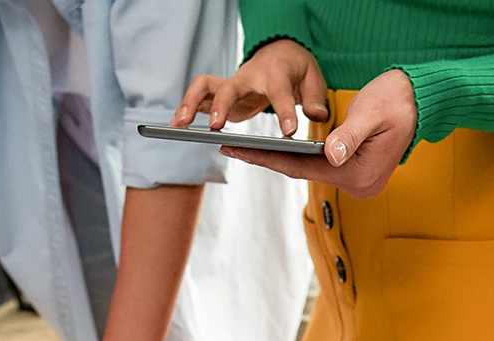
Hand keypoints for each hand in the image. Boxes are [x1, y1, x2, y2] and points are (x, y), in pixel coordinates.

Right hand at [172, 38, 327, 137]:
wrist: (279, 54)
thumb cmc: (295, 69)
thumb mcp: (312, 79)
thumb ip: (314, 98)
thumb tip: (317, 116)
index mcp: (275, 73)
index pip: (279, 92)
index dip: (285, 112)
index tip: (289, 132)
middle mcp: (248, 76)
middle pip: (229, 87)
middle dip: (221, 105)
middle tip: (216, 126)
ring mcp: (231, 84)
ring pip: (205, 86)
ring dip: (190, 103)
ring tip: (180, 124)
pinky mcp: (221, 93)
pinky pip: (199, 96)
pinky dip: (186, 109)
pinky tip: (176, 126)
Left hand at [219, 69, 417, 199]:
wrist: (419, 101)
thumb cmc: (398, 101)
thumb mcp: (371, 112)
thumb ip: (349, 134)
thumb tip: (331, 154)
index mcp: (361, 175)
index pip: (305, 169)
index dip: (270, 158)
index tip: (240, 151)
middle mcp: (359, 185)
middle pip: (304, 173)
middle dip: (268, 160)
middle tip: (231, 149)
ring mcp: (358, 182)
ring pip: (310, 171)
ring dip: (280, 160)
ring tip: (245, 149)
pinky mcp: (356, 173)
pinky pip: (320, 167)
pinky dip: (297, 159)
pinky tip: (275, 150)